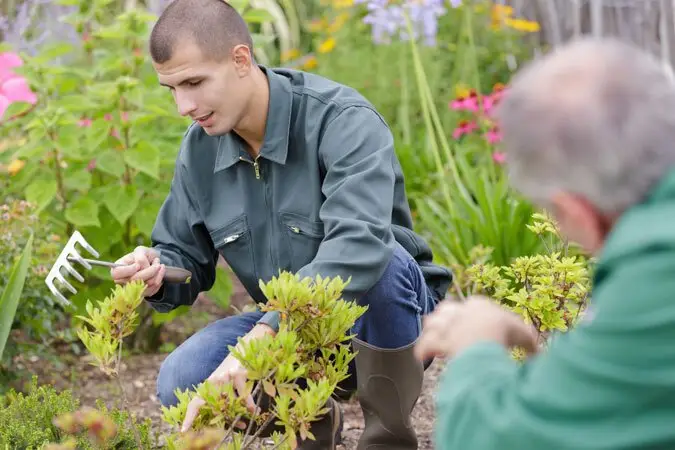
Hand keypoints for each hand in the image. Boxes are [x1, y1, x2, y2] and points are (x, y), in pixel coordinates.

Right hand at [110, 246, 165, 296]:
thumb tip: (139, 266)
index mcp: (118, 269)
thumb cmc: (144, 255)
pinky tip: (160, 272)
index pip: (116, 273)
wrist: (153, 262)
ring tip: (158, 265)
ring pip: (146, 285)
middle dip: (150, 271)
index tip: (137, 265)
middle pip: (134, 280)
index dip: (128, 270)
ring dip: (156, 274)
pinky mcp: (143, 293)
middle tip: (157, 263)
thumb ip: (140, 257)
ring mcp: (133, 289)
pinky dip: (159, 278)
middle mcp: (123, 281)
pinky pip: (153, 289)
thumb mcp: (141, 251)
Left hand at [180, 324, 275, 432]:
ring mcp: (225, 377)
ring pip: (229, 402)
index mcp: (209, 385)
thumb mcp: (227, 383)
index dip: (189, 417)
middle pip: (212, 406)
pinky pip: (243, 394)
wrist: (246, 345)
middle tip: (225, 427)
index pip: (195, 403)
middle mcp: (214, 381)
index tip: (183, 431)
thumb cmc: (235, 367)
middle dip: (219, 419)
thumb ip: (225, 399)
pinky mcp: (237, 373)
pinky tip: (253, 410)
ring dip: (238, 412)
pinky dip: (249, 404)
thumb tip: (230, 419)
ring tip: (246, 420)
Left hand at [414, 296, 538, 360]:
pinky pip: (426, 343)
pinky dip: (423, 349)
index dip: (470, 316)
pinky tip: (421, 356)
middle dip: (446, 319)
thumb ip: (530, 344)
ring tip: (431, 339)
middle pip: (447, 310)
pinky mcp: (438, 338)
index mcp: (478, 305)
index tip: (473, 327)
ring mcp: (447, 324)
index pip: (472, 306)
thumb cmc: (506, 333)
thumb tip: (539, 355)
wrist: (487, 334)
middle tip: (448, 331)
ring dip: (432, 331)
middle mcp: (459, 310)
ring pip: (432, 323)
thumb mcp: (524, 335)